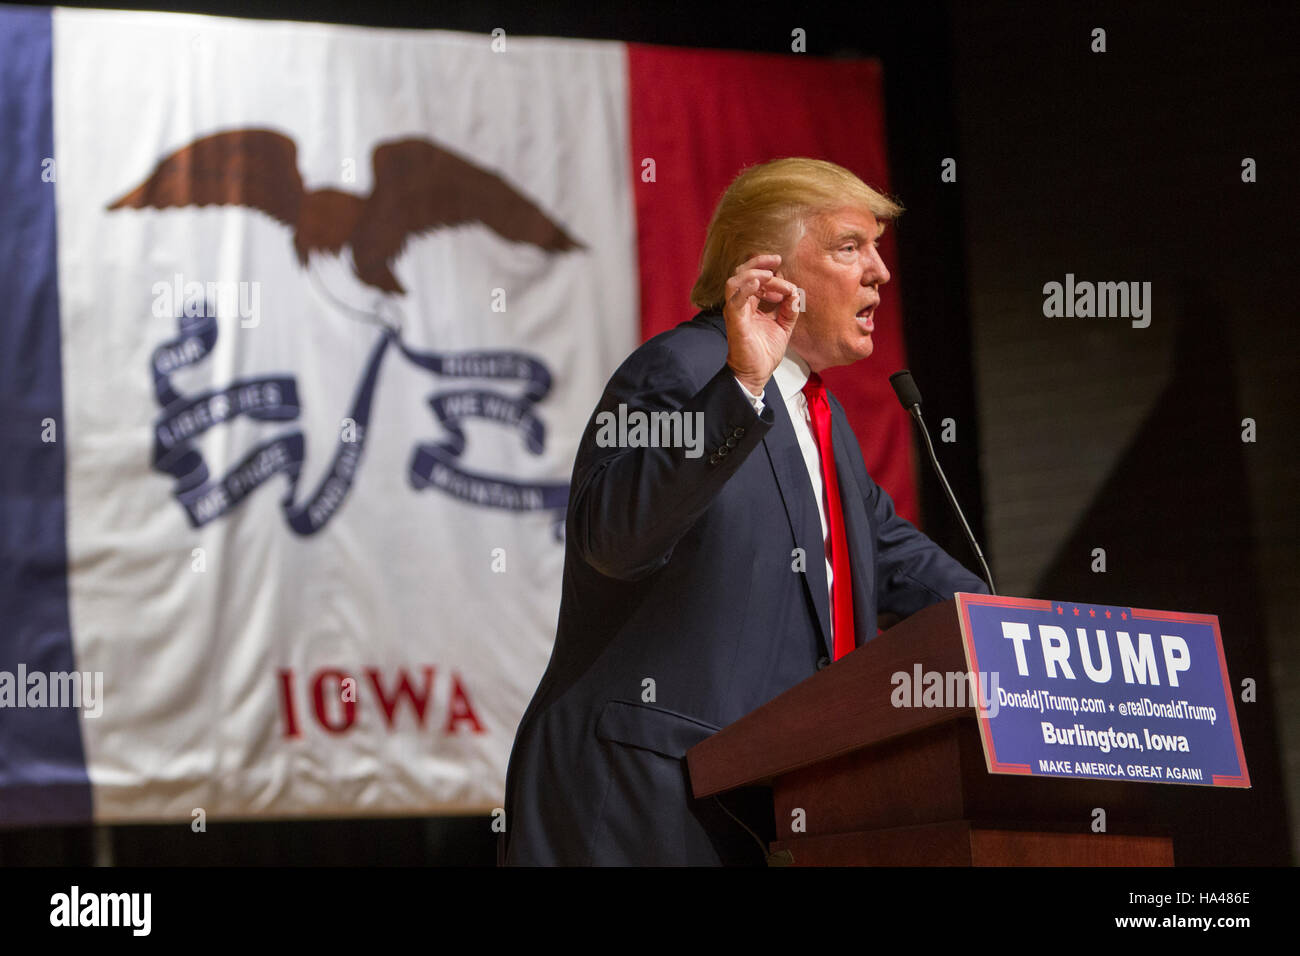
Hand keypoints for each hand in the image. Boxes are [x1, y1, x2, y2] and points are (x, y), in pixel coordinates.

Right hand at [723, 254, 800, 394]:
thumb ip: (788, 310)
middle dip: (759, 262)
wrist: (756, 374)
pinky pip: (735, 300)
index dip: (771, 273)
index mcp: (750, 304)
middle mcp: (740, 305)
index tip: (789, 285)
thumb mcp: (783, 327)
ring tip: (769, 274)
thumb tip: (795, 294)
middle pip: (742, 273)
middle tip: (777, 259)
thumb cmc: (764, 353)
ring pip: (735, 281)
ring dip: (753, 273)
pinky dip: (746, 288)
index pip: (755, 278)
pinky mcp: (735, 321)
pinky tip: (757, 282)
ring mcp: (736, 312)